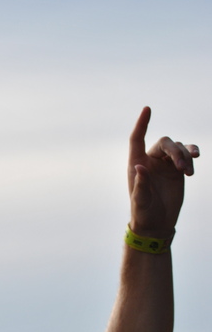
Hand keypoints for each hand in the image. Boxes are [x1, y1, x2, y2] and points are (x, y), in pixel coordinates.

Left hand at [127, 107, 198, 237]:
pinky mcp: (177, 169)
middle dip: (175, 151)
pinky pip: (186, 154)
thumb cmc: (144, 212)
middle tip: (182, 167)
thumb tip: (139, 166)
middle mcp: (150, 161)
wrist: (157, 223)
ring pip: (178, 148)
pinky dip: (191, 155)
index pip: (137, 139)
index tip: (147, 108)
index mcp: (136, 164)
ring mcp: (164, 164)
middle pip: (164, 143)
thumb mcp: (140, 200)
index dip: (142, 124)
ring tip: (189, 171)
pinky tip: (195, 161)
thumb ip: (140, 184)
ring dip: (185, 156)